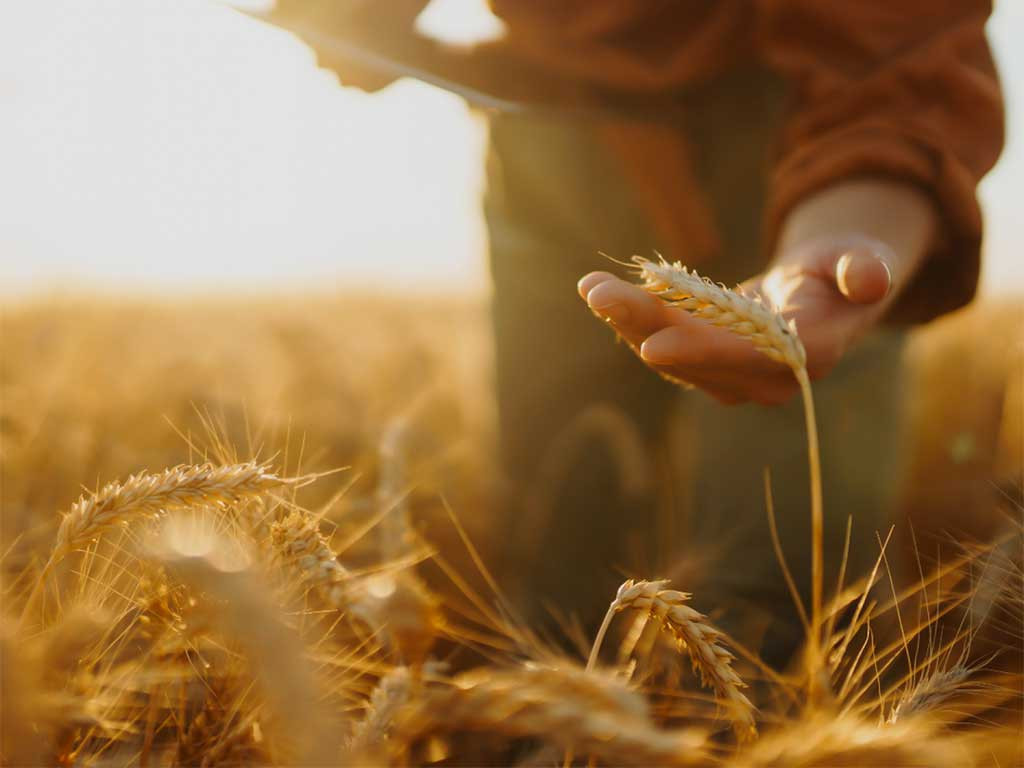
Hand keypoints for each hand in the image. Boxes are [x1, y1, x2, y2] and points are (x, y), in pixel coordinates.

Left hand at [578, 238, 900, 404]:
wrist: (825, 291)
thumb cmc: (845, 268)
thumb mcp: (863, 257)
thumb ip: (864, 268)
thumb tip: (867, 278)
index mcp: (808, 355)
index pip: (752, 359)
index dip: (704, 353)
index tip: (653, 344)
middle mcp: (765, 379)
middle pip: (697, 357)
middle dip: (645, 325)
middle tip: (599, 293)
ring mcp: (732, 377)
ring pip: (670, 352)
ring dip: (627, 320)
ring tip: (591, 285)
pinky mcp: (707, 364)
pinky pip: (664, 342)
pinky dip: (631, 318)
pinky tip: (600, 293)